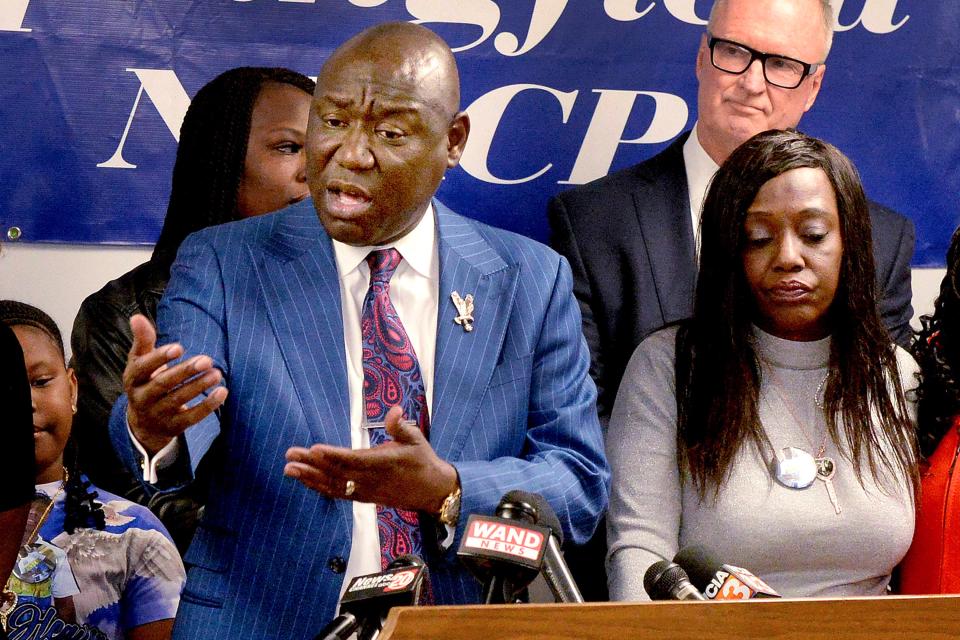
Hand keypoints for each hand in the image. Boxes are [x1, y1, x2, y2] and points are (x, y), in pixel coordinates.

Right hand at [123, 314, 227, 454]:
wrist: (144, 422)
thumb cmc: (146, 381)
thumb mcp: (140, 362)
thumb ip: (143, 340)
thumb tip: (137, 317)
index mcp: (132, 379)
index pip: (143, 367)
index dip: (160, 357)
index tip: (179, 347)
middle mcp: (142, 398)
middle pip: (164, 384)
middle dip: (185, 372)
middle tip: (207, 359)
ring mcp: (157, 414)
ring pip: (179, 400)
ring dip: (199, 386)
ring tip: (217, 373)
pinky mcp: (173, 426)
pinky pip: (192, 417)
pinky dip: (208, 405)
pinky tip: (222, 392)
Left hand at [284, 406, 457, 512]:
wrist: (432, 492)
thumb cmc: (423, 461)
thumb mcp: (417, 439)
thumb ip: (401, 426)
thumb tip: (395, 410)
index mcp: (384, 463)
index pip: (354, 459)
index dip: (333, 455)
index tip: (314, 449)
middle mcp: (372, 479)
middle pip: (337, 473)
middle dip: (312, 465)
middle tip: (290, 456)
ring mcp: (366, 491)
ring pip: (333, 486)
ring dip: (310, 478)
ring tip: (288, 469)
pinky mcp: (363, 497)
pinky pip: (338, 493)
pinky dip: (320, 488)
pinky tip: (304, 481)